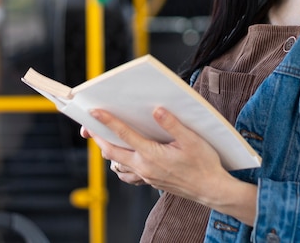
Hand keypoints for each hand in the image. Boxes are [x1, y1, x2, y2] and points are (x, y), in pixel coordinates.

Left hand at [80, 107, 256, 224]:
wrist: (210, 189)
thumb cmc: (204, 165)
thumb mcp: (192, 140)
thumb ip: (172, 125)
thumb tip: (157, 111)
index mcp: (152, 155)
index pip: (124, 135)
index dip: (107, 122)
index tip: (95, 113)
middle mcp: (144, 167)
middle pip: (112, 152)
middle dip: (99, 138)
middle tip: (90, 127)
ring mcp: (146, 176)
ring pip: (118, 165)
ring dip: (109, 152)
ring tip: (105, 139)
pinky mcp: (151, 181)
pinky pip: (128, 174)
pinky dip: (120, 166)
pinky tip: (124, 159)